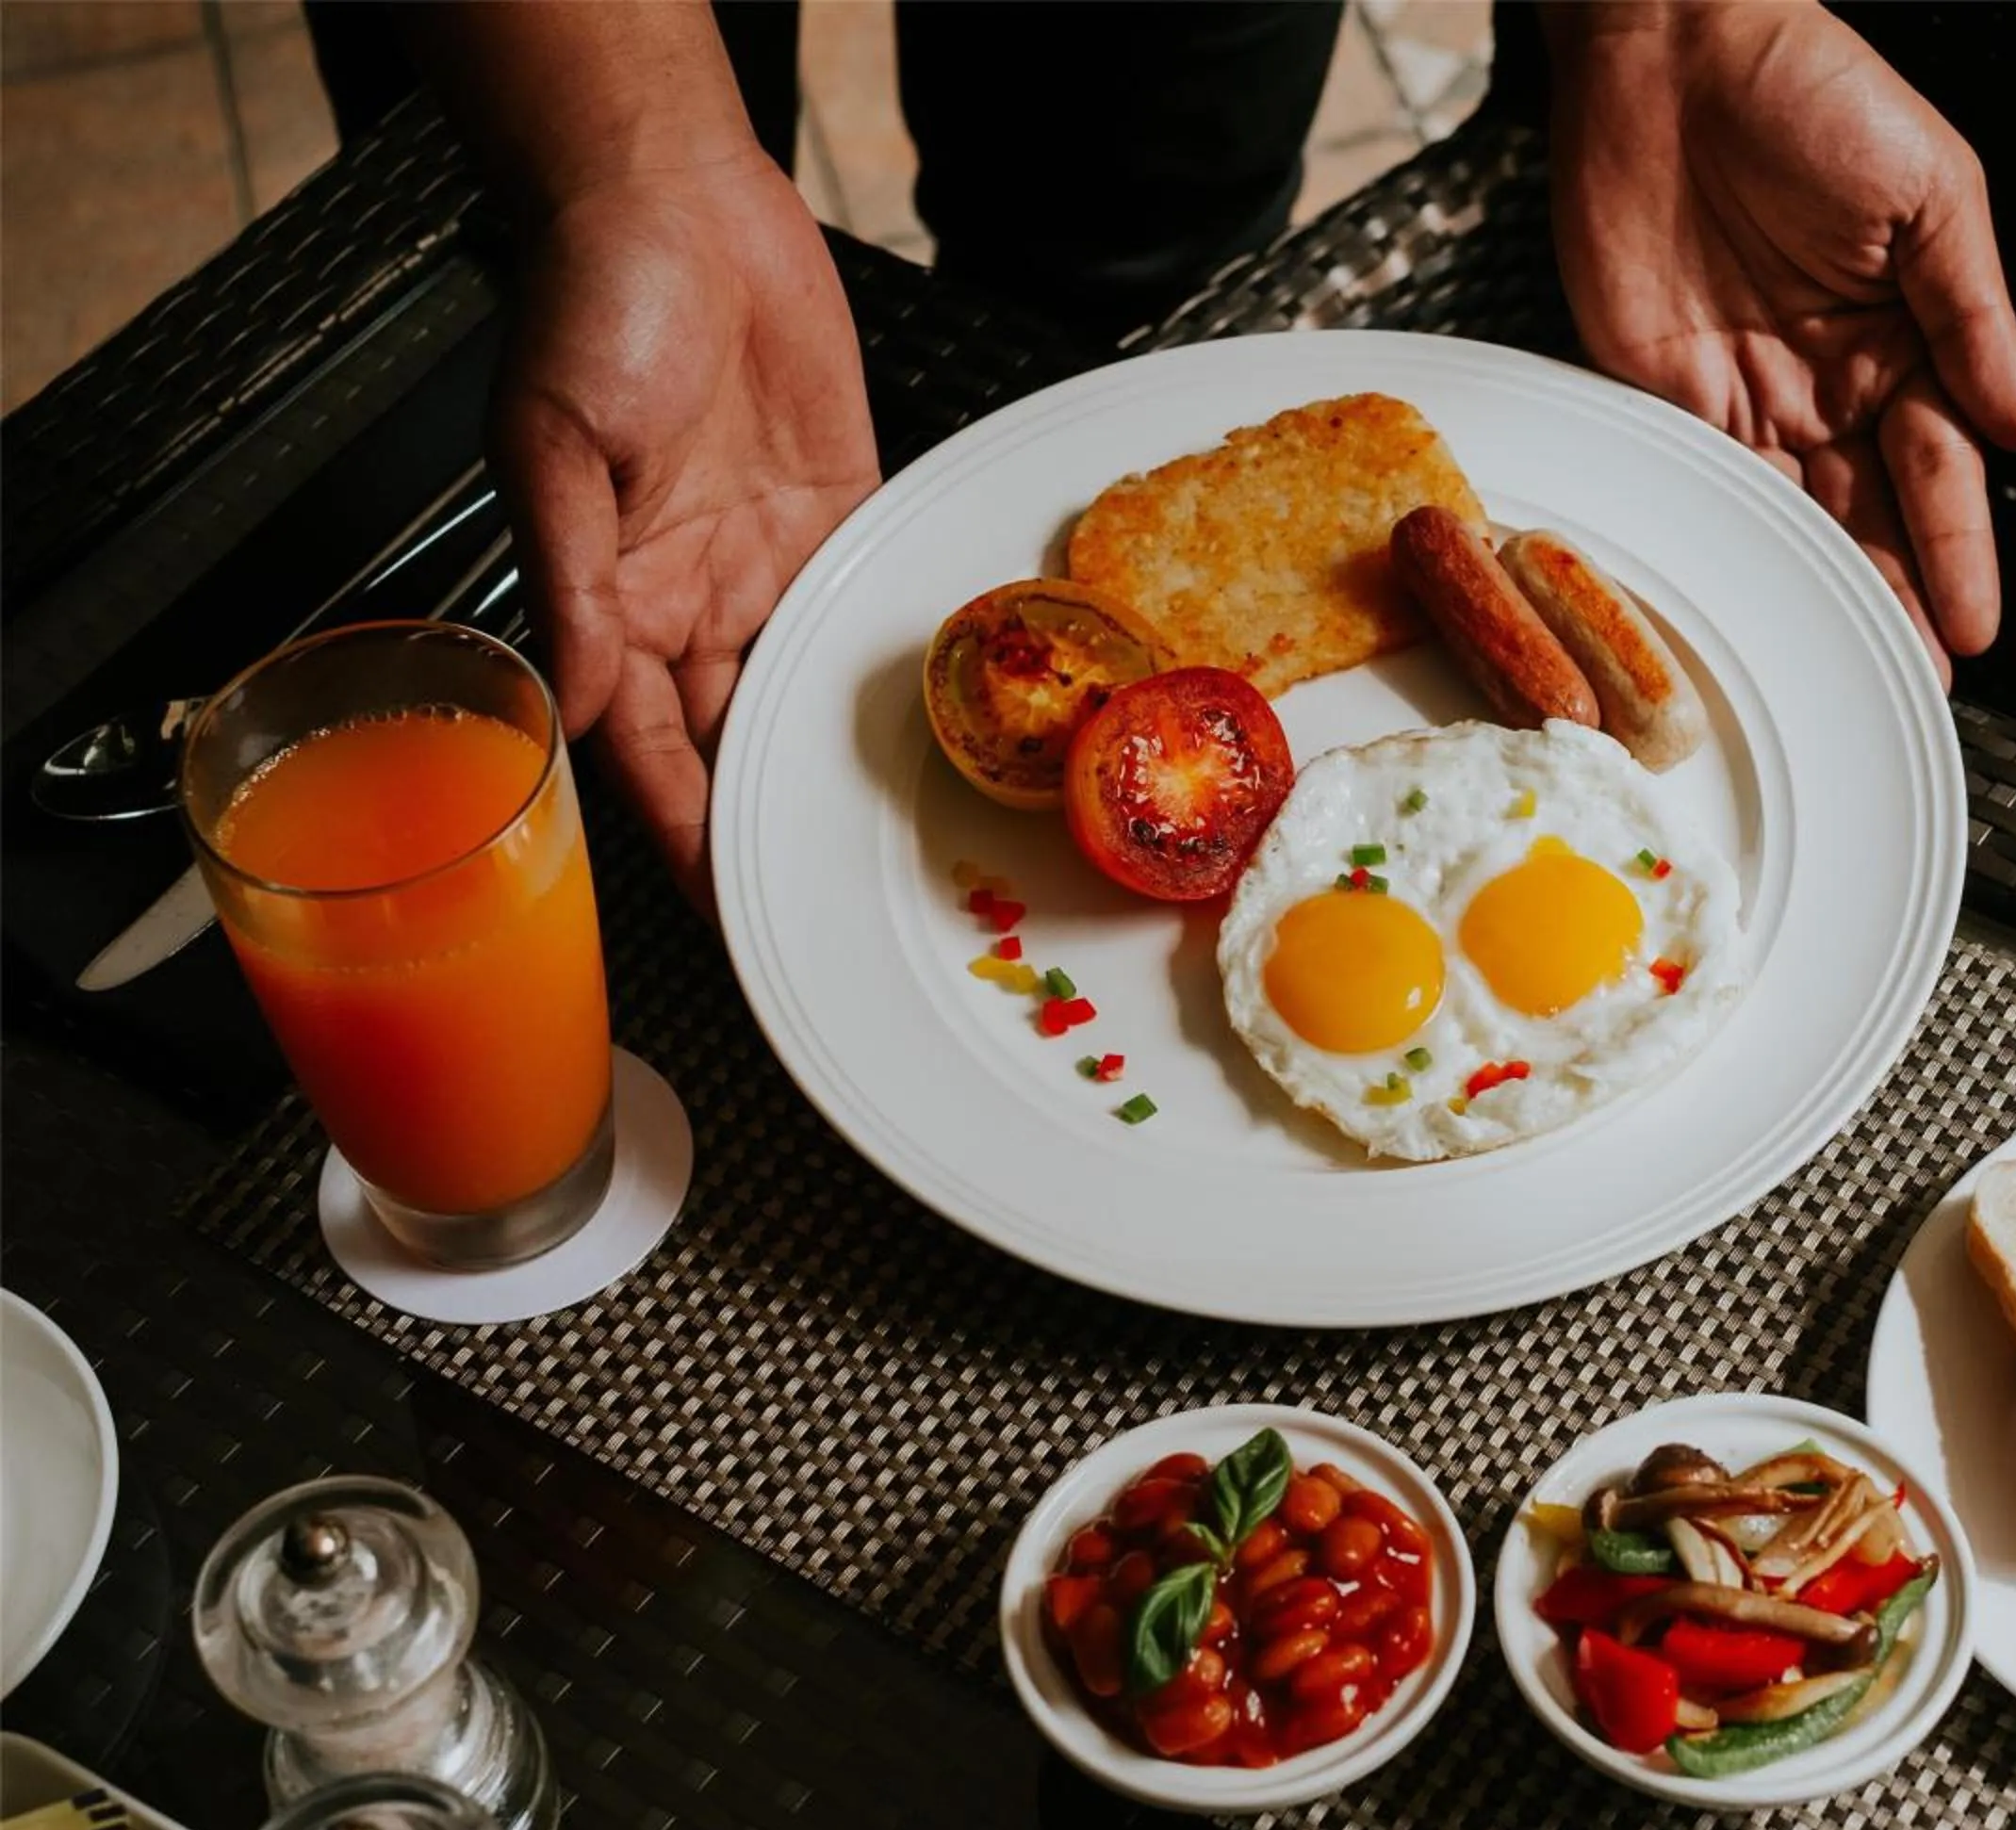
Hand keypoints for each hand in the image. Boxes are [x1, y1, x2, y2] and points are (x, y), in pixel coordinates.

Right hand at [493, 152, 878, 914]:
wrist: (675, 202)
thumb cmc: (592, 303)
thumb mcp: (555, 446)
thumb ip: (570, 584)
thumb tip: (567, 702)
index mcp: (611, 600)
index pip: (646, 754)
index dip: (683, 839)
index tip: (721, 918)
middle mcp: (691, 599)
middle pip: (732, 747)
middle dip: (768, 831)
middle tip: (820, 912)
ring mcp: (765, 564)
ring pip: (800, 697)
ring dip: (832, 767)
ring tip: (885, 849)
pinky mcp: (834, 517)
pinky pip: (860, 614)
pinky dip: (892, 672)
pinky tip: (936, 729)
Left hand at [1547, 2, 2015, 681]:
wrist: (1675, 45)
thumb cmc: (1813, 87)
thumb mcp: (1930, 194)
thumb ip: (1974, 320)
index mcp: (1906, 339)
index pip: (1939, 470)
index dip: (1956, 551)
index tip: (1975, 627)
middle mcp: (1829, 381)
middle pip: (1868, 517)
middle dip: (1895, 601)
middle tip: (1914, 685)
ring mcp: (1745, 391)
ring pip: (1790, 521)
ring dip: (1818, 595)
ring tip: (1844, 670)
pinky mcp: (1662, 387)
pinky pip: (1700, 483)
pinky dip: (1725, 543)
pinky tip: (1750, 601)